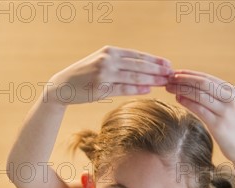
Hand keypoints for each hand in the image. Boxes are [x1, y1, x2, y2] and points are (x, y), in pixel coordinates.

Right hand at [47, 45, 171, 104]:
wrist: (64, 85)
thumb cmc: (86, 76)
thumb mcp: (102, 64)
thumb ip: (121, 66)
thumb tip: (144, 73)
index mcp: (110, 51)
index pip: (138, 55)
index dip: (155, 60)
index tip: (169, 64)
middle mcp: (108, 59)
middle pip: (138, 65)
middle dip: (157, 69)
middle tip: (171, 74)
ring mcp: (104, 72)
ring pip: (133, 76)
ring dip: (151, 79)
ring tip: (164, 82)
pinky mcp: (100, 87)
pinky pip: (123, 88)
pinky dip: (137, 89)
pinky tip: (148, 89)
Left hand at [166, 70, 234, 162]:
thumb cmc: (231, 128)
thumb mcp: (225, 107)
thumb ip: (213, 97)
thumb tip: (188, 87)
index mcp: (232, 91)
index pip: (207, 78)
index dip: (189, 74)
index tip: (174, 73)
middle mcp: (230, 99)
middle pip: (202, 83)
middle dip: (183, 79)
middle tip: (168, 79)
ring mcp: (225, 112)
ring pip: (200, 95)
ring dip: (182, 89)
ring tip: (169, 88)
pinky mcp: (219, 125)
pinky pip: (200, 110)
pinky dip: (187, 102)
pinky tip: (178, 99)